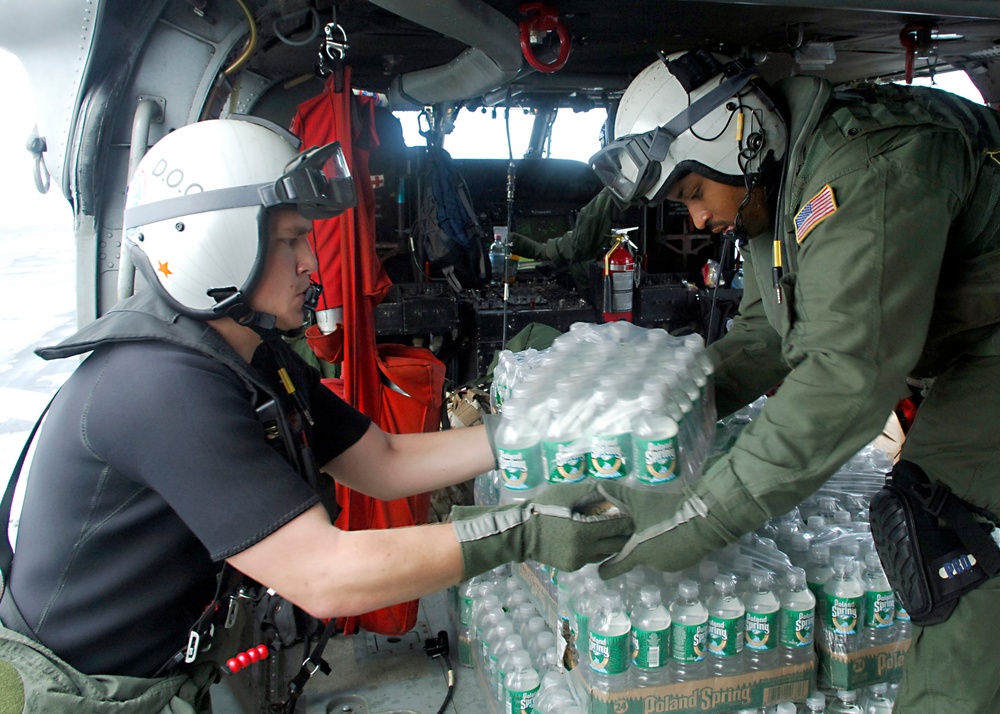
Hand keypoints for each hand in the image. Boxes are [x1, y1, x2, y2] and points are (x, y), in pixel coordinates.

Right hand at [451, 482, 633, 578]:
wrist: (521, 532)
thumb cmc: (543, 507)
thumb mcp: (565, 492)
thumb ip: (590, 490)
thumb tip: (612, 489)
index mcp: (584, 530)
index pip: (619, 527)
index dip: (626, 519)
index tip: (629, 512)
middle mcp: (584, 549)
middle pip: (617, 544)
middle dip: (623, 533)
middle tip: (626, 523)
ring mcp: (578, 561)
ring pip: (606, 554)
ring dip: (611, 543)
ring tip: (610, 531)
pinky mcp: (572, 567)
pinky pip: (592, 559)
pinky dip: (596, 550)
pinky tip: (592, 539)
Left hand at [594, 481, 730, 579]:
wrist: (703, 519)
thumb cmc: (667, 512)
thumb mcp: (639, 500)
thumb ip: (616, 493)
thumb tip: (597, 484)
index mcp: (637, 552)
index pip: (615, 568)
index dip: (606, 569)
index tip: (599, 569)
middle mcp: (651, 563)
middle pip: (637, 556)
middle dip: (636, 546)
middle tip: (639, 529)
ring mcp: (670, 565)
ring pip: (655, 555)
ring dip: (653, 545)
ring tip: (658, 527)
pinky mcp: (685, 563)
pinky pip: (671, 556)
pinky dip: (669, 547)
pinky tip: (672, 532)